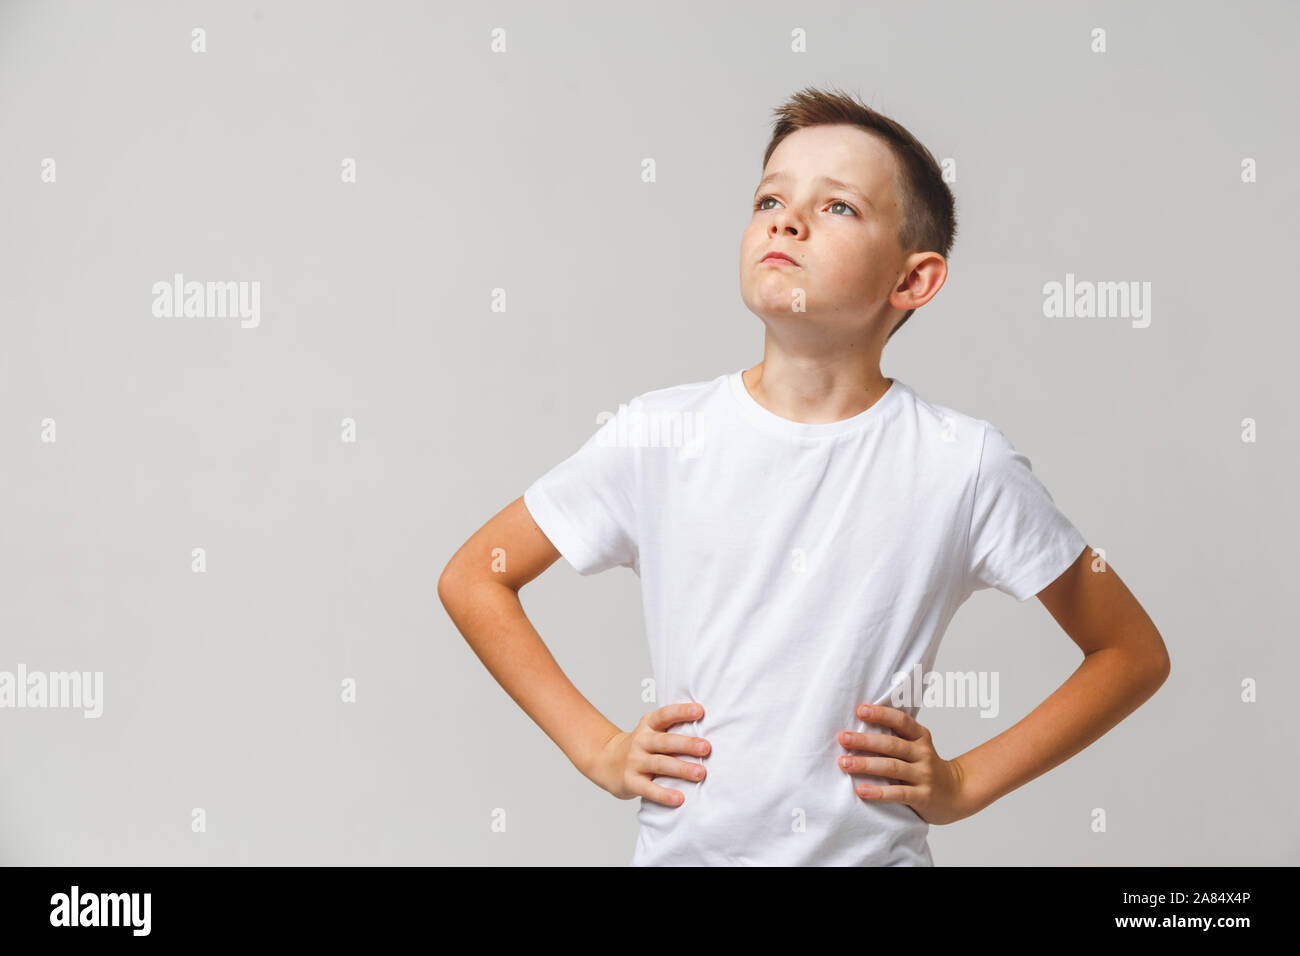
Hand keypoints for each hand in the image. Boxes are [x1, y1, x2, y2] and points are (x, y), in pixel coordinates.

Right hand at [588, 702, 710, 806]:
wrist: (606, 762)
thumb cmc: (641, 747)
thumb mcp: (651, 731)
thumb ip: (673, 729)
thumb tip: (711, 729)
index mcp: (648, 725)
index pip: (665, 715)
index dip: (681, 712)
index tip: (700, 711)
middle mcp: (641, 741)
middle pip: (665, 741)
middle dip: (686, 744)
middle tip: (706, 748)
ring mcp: (635, 761)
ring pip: (660, 764)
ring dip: (681, 769)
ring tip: (700, 773)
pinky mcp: (631, 781)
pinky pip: (649, 789)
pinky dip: (664, 794)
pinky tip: (679, 798)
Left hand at [837, 704, 971, 824]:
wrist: (957, 793)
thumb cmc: (926, 767)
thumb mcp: (918, 746)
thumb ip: (896, 736)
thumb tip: (858, 724)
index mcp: (920, 737)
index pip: (901, 720)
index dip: (881, 714)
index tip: (860, 710)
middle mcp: (923, 753)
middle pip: (891, 744)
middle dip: (865, 740)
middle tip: (843, 738)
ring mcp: (924, 775)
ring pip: (892, 767)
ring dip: (866, 765)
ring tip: (844, 763)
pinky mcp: (922, 796)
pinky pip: (898, 793)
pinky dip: (878, 792)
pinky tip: (861, 790)